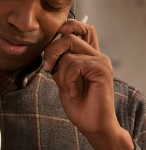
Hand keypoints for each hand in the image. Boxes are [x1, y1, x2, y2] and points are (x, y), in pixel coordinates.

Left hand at [42, 20, 133, 149]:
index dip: (69, 25)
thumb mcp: (63, 80)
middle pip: (70, 36)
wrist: (92, 124)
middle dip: (52, 51)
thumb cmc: (78, 104)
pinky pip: (74, 65)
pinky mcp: (101, 70)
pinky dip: (66, 81)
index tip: (56, 34)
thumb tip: (48, 50)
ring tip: (66, 88)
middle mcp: (97, 56)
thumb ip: (60, 64)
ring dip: (59, 74)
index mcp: (89, 56)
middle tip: (48, 68)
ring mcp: (101, 62)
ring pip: (68, 54)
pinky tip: (72, 93)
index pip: (83, 29)